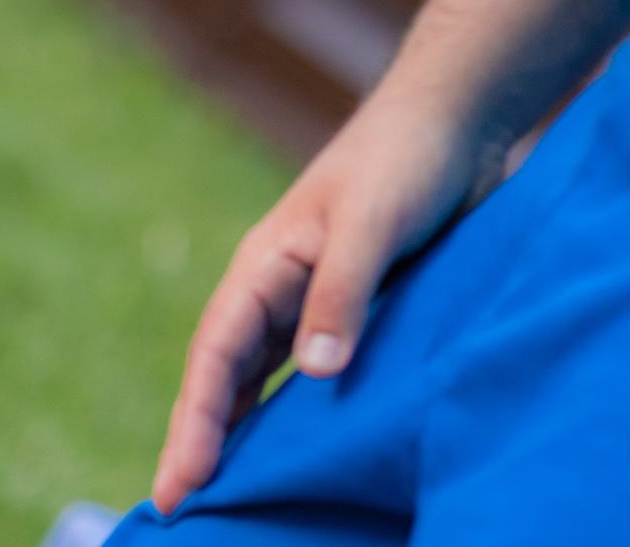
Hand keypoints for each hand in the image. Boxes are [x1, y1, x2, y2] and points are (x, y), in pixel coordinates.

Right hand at [149, 92, 478, 512]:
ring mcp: (310, 303)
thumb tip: (314, 373)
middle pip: (223, 379)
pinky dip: (289, 416)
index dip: (195, 425)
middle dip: (198, 442)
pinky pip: (305, 375)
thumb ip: (341, 295)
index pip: (216, 359)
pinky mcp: (352, 311)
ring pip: (258, 381)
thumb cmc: (405, 163)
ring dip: (238, 433)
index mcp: (263, 268)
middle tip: (176, 511)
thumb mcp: (372, 225)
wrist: (453, 122)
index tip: (179, 487)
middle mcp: (275, 291)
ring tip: (223, 496)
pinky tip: (296, 453)